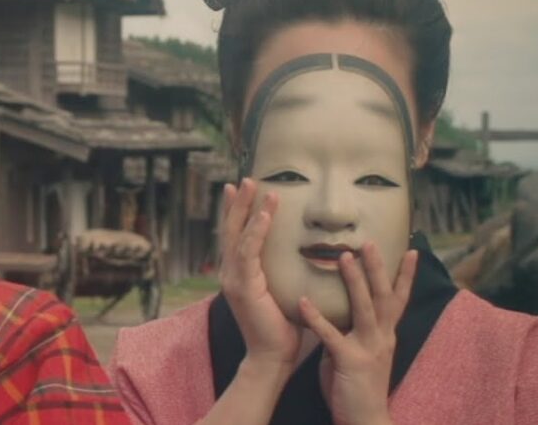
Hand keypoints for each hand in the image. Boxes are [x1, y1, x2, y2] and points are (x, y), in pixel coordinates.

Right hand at [219, 179, 299, 374]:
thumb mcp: (284, 291)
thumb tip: (307, 253)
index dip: (238, 212)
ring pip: (238, 235)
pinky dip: (255, 231)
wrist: (273, 358)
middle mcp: (230, 273)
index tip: (242, 189)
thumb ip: (286, 272)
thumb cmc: (283, 328)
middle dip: (237, 203)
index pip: (237, 236)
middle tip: (243, 179)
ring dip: (246, 209)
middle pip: (230, 230)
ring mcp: (234, 279)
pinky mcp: (242, 287)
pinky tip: (263, 215)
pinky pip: (248, 252)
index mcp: (240, 274)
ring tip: (254, 186)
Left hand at [299, 243, 417, 424]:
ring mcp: (369, 349)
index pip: (398, 299)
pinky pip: (331, 336)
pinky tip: (302, 301)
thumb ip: (353, 329)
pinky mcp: (350, 361)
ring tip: (344, 257)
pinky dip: (316, 318)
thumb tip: (339, 306)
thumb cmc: (357, 385)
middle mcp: (382, 337)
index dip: (405, 275)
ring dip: (355, 281)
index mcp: (385, 334)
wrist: (365, 420)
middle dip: (379, 268)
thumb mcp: (361, 351)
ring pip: (365, 308)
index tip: (412, 250)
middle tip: (370, 241)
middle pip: (384, 296)